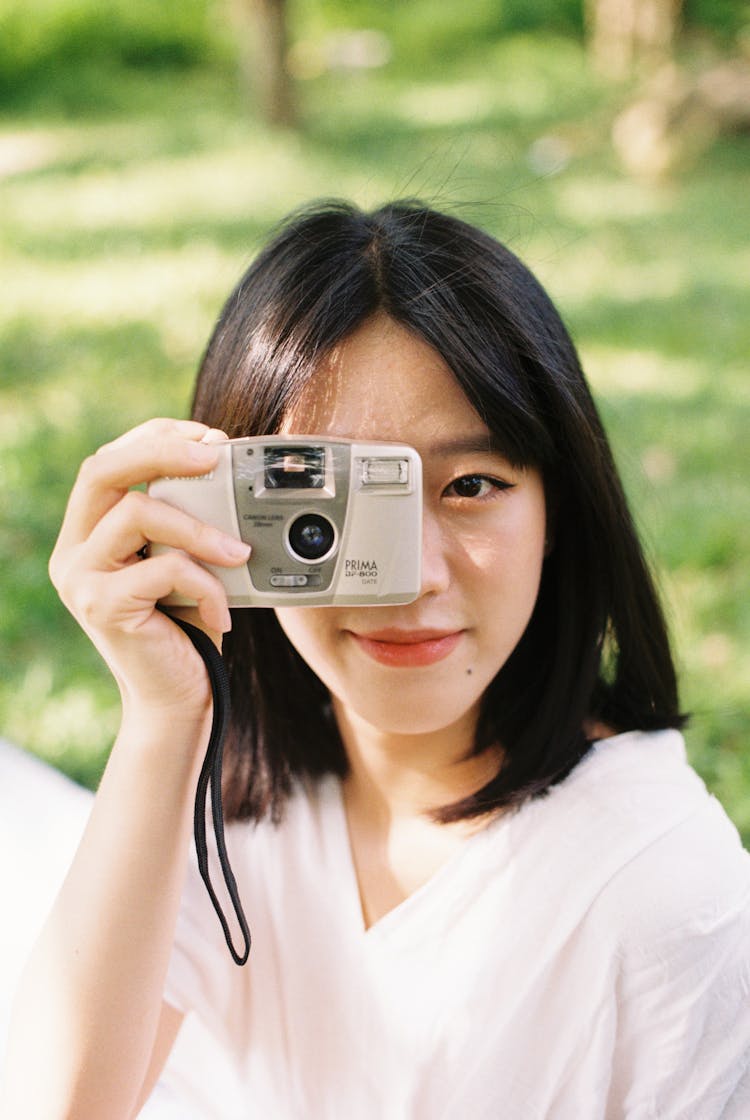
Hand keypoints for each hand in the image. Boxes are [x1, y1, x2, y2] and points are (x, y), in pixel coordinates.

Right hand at [49, 418, 250, 724]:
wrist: (178, 700)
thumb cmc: (187, 629)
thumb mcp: (183, 562)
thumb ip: (185, 521)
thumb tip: (227, 470)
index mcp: (89, 532)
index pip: (110, 460)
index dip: (156, 437)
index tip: (208, 438)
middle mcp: (74, 550)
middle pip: (104, 469)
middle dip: (163, 450)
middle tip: (216, 456)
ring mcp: (81, 578)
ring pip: (138, 513)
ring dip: (201, 527)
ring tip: (239, 554)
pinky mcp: (102, 607)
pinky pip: (163, 569)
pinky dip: (205, 584)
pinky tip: (223, 611)